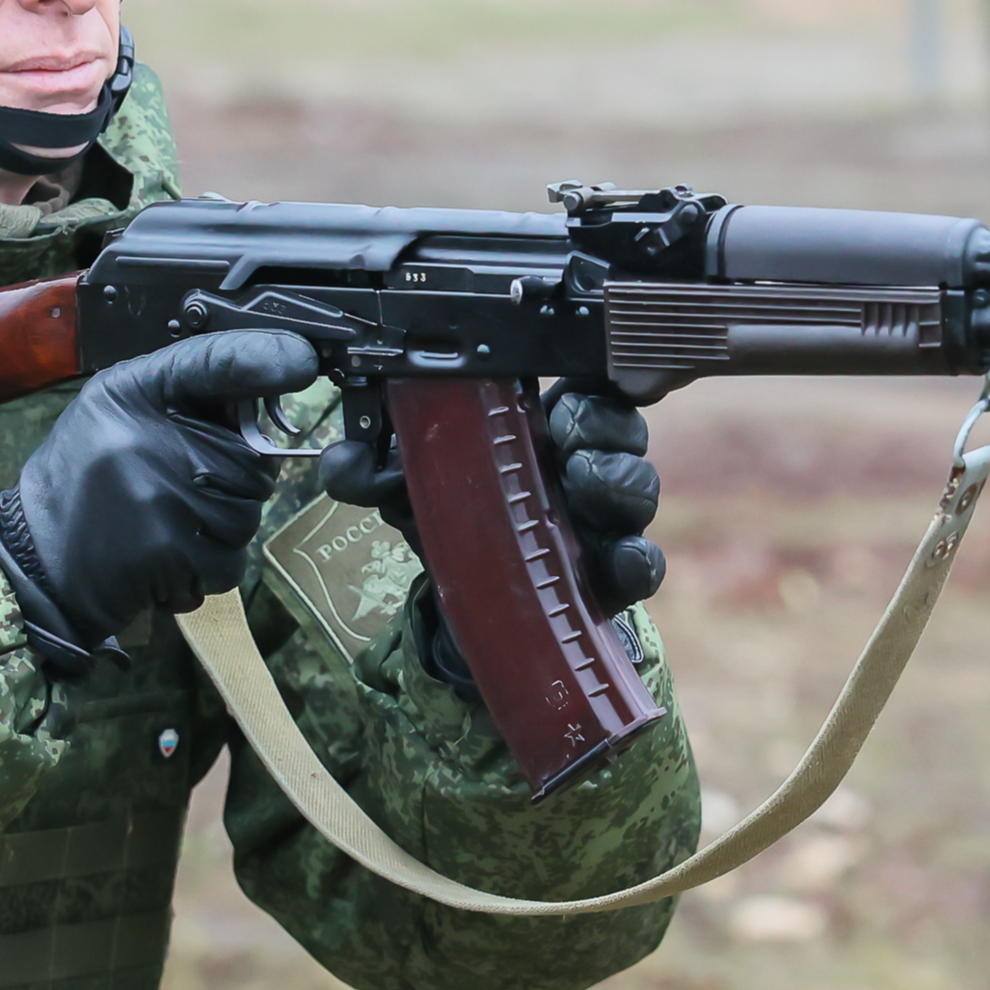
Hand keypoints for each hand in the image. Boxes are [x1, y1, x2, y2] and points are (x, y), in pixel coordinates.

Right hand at [0, 331, 321, 678]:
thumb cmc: (84, 483)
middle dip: (233, 483)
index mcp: (132, 392)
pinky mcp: (169, 550)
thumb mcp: (117, 412)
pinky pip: (231, 560)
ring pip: (247, 513)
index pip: (216, 360)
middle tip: (177, 492)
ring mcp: (160, 495)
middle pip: (252, 459)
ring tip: (164, 525)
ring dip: (220, 530)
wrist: (35, 561)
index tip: (304, 360)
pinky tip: (166, 558)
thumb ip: (185, 395)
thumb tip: (270, 383)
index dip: (266, 356)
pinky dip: (208, 568)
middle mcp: (146, 436)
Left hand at [318, 380, 667, 615]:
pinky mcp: (612, 579)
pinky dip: (636, 558)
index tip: (567, 388)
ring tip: (580, 481)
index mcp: (541, 431)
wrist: (466, 610)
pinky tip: (615, 557)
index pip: (588, 386)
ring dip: (616, 480)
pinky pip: (645, 563)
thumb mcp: (410, 490)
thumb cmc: (452, 529)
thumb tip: (344, 460)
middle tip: (567, 434)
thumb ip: (374, 469)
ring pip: (640, 487)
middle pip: (624, 428)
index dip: (593, 379)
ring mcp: (603, 522)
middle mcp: (581, 468)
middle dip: (603, 424)